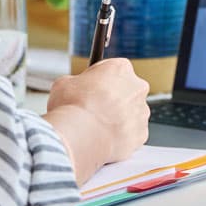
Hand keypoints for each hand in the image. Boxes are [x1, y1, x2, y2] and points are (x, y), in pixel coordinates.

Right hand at [43, 58, 150, 183]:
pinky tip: (104, 138)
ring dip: (118, 117)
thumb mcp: (64, 83)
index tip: (91, 87)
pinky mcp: (142, 133)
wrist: (80, 137)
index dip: (100, 79)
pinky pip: (132, 133)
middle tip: (94, 108)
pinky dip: (121, 136)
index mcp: (120, 68)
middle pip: (126, 90)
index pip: (113, 69)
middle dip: (113, 98)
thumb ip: (76, 82)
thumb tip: (74, 88)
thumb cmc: (73, 108)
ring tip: (97, 126)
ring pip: (131, 113)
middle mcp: (137, 87)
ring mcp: (142, 112)